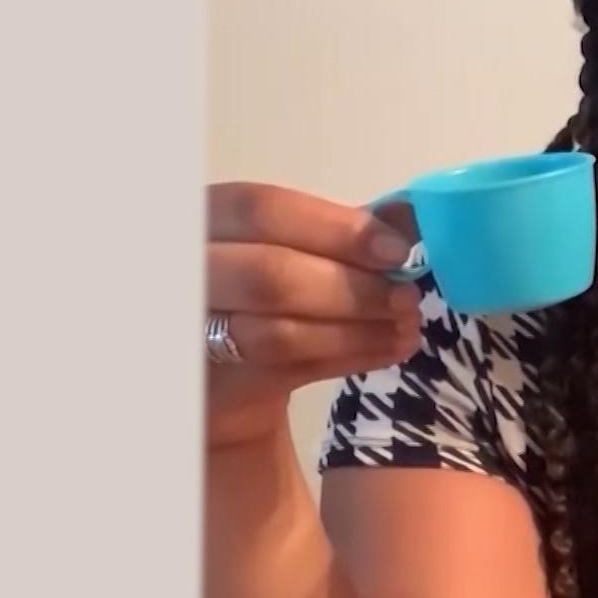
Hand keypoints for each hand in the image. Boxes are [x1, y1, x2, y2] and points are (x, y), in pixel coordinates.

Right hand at [204, 182, 425, 448]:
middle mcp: (187, 270)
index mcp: (205, 218)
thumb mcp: (297, 250)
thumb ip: (343, 230)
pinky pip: (287, 372)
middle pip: (269, 276)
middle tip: (407, 297)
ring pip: (278, 332)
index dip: (335, 229)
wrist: (222, 375)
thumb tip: (410, 214)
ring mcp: (191, 332)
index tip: (397, 249)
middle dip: (350, 288)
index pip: (262, 211)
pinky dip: (349, 356)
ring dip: (356, 329)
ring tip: (407, 325)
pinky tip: (391, 347)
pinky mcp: (212, 387)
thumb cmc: (266, 295)